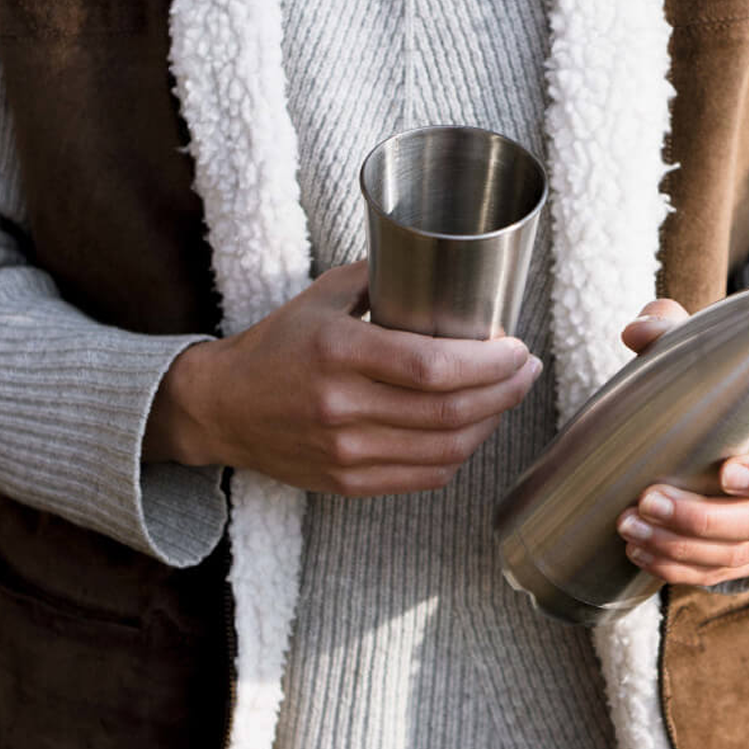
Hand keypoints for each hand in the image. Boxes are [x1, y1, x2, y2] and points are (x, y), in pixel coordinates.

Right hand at [145, 260, 542, 495]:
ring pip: (445, 450)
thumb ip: (381, 278)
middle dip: (505, 391)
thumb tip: (441, 266)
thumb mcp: (321, 296)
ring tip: (506, 397)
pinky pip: (424, 477)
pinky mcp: (347, 482)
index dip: (489, 363)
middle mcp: (342, 408)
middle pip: (449, 412)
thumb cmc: (276, 346)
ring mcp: (345, 453)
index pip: (432, 367)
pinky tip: (471, 430)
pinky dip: (458, 455)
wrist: (221, 408)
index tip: (517, 348)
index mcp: (338, 353)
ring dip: (490, 423)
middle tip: (526, 370)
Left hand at [615, 299, 748, 585]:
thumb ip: (670, 332)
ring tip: (628, 527)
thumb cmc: (718, 389)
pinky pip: (718, 575)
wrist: (723, 433)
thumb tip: (637, 329)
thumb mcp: (700, 353)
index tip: (726, 472)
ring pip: (737, 554)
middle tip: (647, 500)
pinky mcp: (748, 557)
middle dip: (703, 518)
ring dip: (679, 547)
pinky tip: (639, 552)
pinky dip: (677, 568)